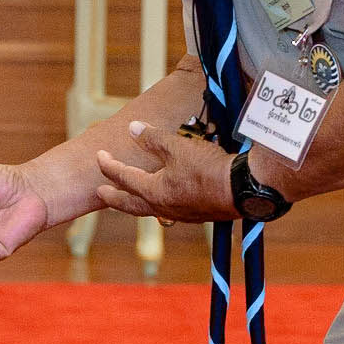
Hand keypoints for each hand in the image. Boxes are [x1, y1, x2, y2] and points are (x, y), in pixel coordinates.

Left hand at [92, 123, 239, 222]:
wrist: (244, 190)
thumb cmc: (209, 168)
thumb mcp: (178, 147)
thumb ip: (153, 139)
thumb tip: (132, 128)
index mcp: (153, 191)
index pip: (123, 177)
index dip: (108, 165)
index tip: (99, 156)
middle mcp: (163, 206)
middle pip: (130, 204)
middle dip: (114, 197)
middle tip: (101, 192)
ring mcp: (181, 213)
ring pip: (150, 209)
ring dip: (137, 202)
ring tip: (133, 197)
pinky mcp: (198, 214)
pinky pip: (171, 211)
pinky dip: (161, 204)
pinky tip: (168, 199)